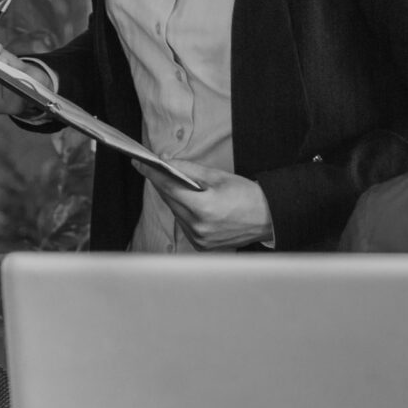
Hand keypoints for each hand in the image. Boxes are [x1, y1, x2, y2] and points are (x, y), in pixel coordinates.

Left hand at [132, 156, 274, 249]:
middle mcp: (199, 227)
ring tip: (173, 185)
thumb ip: (188, 169)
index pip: (168, 187)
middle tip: (154, 169)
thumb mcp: (218, 176)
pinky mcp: (202, 246)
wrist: (269, 218)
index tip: (138, 162)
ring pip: (176, 213)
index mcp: (203, 208)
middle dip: (162, 184)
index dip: (151, 173)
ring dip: (173, 199)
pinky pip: (184, 225)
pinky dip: (183, 213)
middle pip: (170, 201)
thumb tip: (165, 161)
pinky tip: (188, 203)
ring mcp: (200, 239)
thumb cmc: (246, 195)